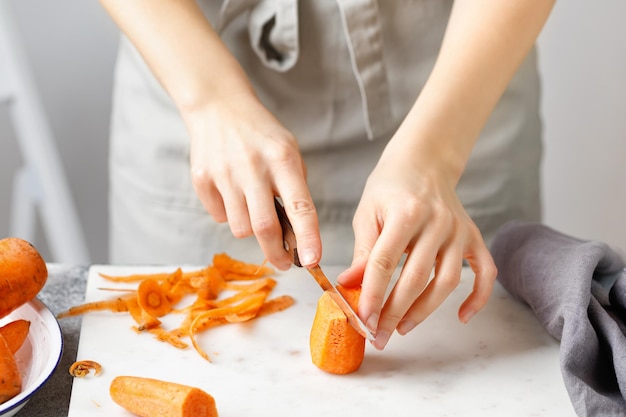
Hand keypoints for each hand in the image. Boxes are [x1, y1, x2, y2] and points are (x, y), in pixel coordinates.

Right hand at [185, 93, 321, 269]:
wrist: (218, 107)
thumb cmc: (261, 136)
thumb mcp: (289, 152)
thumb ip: (295, 190)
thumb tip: (298, 238)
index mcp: (282, 159)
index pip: (300, 206)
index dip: (308, 237)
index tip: (313, 261)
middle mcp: (252, 167)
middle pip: (264, 227)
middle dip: (276, 253)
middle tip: (284, 263)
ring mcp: (224, 173)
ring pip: (240, 228)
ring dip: (250, 229)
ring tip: (252, 206)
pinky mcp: (202, 179)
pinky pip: (220, 216)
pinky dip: (229, 214)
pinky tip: (231, 191)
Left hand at [337, 139, 496, 349]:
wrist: (423, 161)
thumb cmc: (389, 187)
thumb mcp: (367, 213)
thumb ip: (362, 251)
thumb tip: (349, 286)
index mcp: (405, 213)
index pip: (385, 262)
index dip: (372, 294)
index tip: (362, 319)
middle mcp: (437, 222)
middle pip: (416, 278)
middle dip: (395, 311)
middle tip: (379, 335)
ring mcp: (458, 230)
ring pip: (447, 281)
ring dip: (425, 311)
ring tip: (403, 328)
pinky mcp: (473, 236)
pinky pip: (484, 271)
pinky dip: (478, 297)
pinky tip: (462, 317)